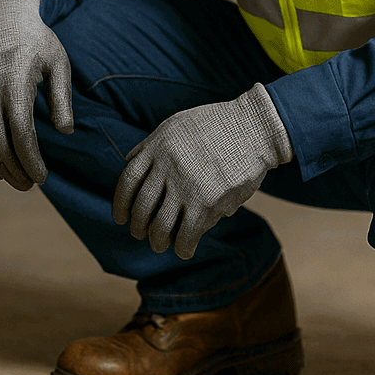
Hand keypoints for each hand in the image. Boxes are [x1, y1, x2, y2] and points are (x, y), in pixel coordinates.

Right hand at [0, 0, 73, 189]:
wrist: (0, 16)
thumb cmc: (36, 40)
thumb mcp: (58, 61)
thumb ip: (62, 97)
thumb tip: (65, 131)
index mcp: (14, 84)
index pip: (20, 133)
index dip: (30, 159)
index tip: (43, 177)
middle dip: (15, 170)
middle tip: (31, 186)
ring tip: (17, 181)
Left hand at [112, 84, 292, 258]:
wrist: (254, 128)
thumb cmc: (217, 125)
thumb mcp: (176, 125)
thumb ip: (152, 144)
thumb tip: (128, 161)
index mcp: (158, 147)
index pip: (127, 180)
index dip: (120, 203)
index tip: (121, 216)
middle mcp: (167, 166)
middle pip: (141, 207)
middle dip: (138, 226)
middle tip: (140, 234)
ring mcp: (186, 185)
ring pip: (160, 225)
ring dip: (158, 240)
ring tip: (160, 244)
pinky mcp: (207, 201)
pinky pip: (187, 234)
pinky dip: (183, 247)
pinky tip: (185, 250)